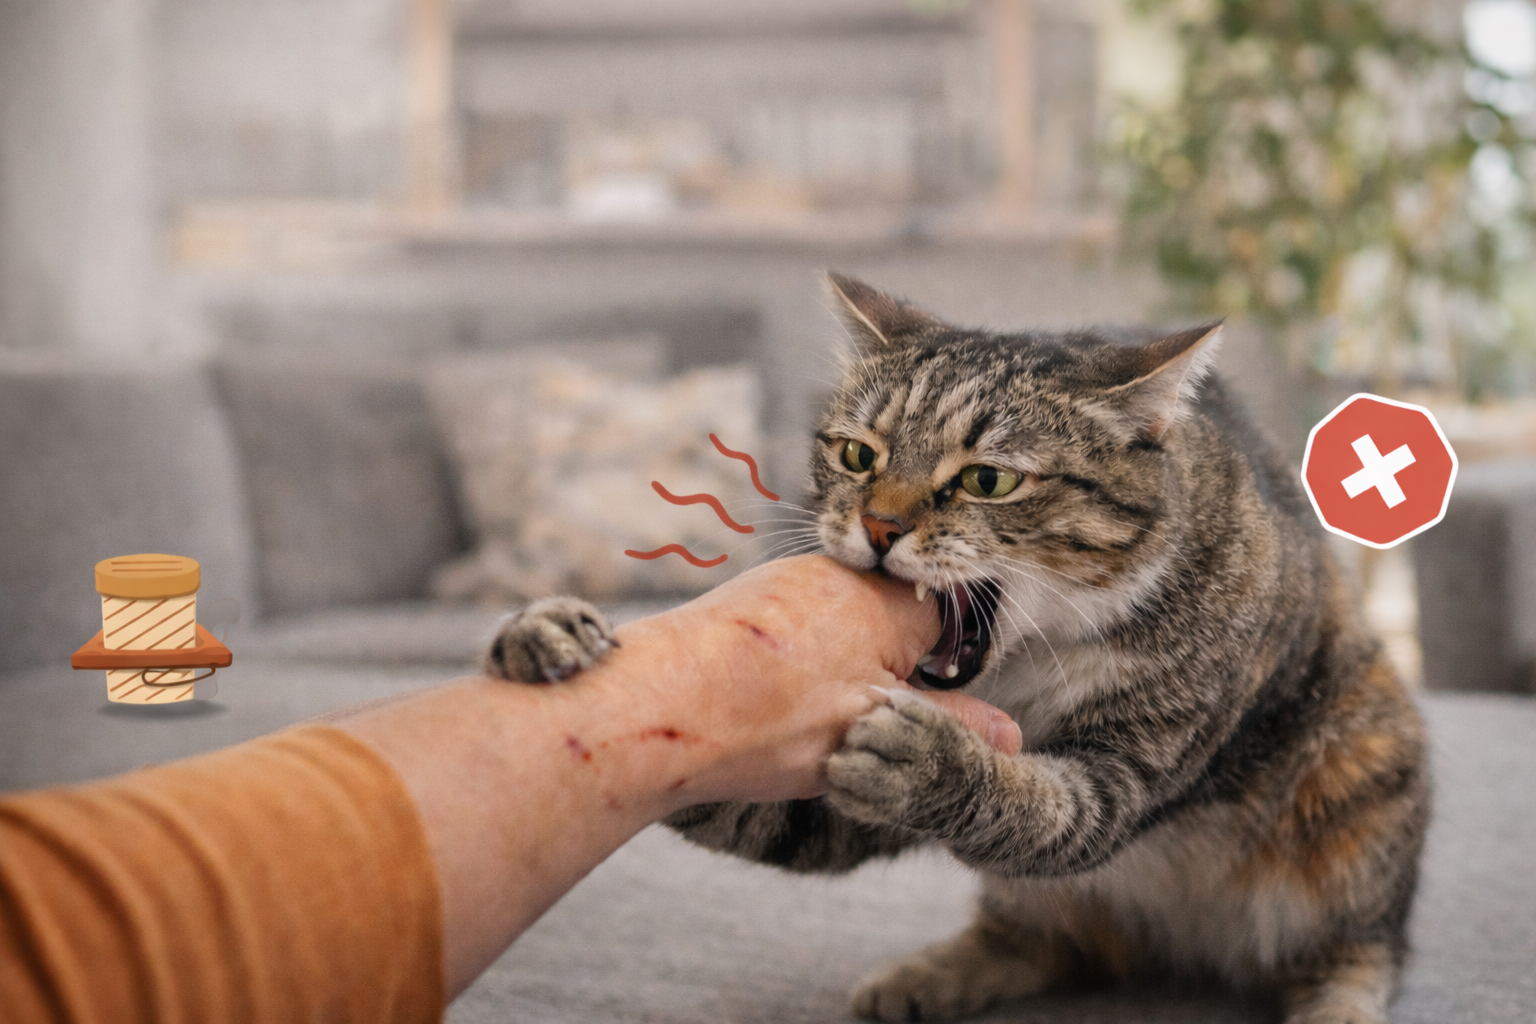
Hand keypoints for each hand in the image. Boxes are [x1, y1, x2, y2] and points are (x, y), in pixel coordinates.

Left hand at [597, 555, 1020, 810]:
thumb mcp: (876, 735)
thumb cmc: (769, 719)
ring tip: (805, 727)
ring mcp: (784, 583)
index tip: (928, 712)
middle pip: (892, 622)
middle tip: (862, 732)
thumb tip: (1011, 741)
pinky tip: (768, 712)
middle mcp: (838, 574)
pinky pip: (792, 635)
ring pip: (839, 631)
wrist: (649, 708)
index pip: (951, 620)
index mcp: (887, 599)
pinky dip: (793, 672)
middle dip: (887, 676)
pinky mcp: (742, 602)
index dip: (948, 673)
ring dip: (837, 676)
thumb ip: (951, 731)